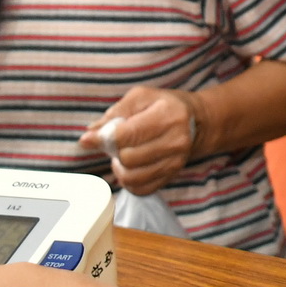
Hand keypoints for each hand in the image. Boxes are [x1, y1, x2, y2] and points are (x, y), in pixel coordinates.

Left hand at [86, 86, 200, 195]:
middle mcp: (175, 141)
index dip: (102, 139)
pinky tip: (131, 168)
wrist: (196, 122)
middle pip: (128, 158)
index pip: (127, 135)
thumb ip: (113, 114)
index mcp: (167, 115)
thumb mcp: (140, 97)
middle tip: (116, 143)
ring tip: (123, 156)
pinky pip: (141, 189)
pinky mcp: (172, 176)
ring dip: (120, 168)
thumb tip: (89, 136)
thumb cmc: (164, 106)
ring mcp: (176, 161)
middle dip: (114, 151)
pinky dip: (129, 181)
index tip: (89, 139)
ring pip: (132, 177)